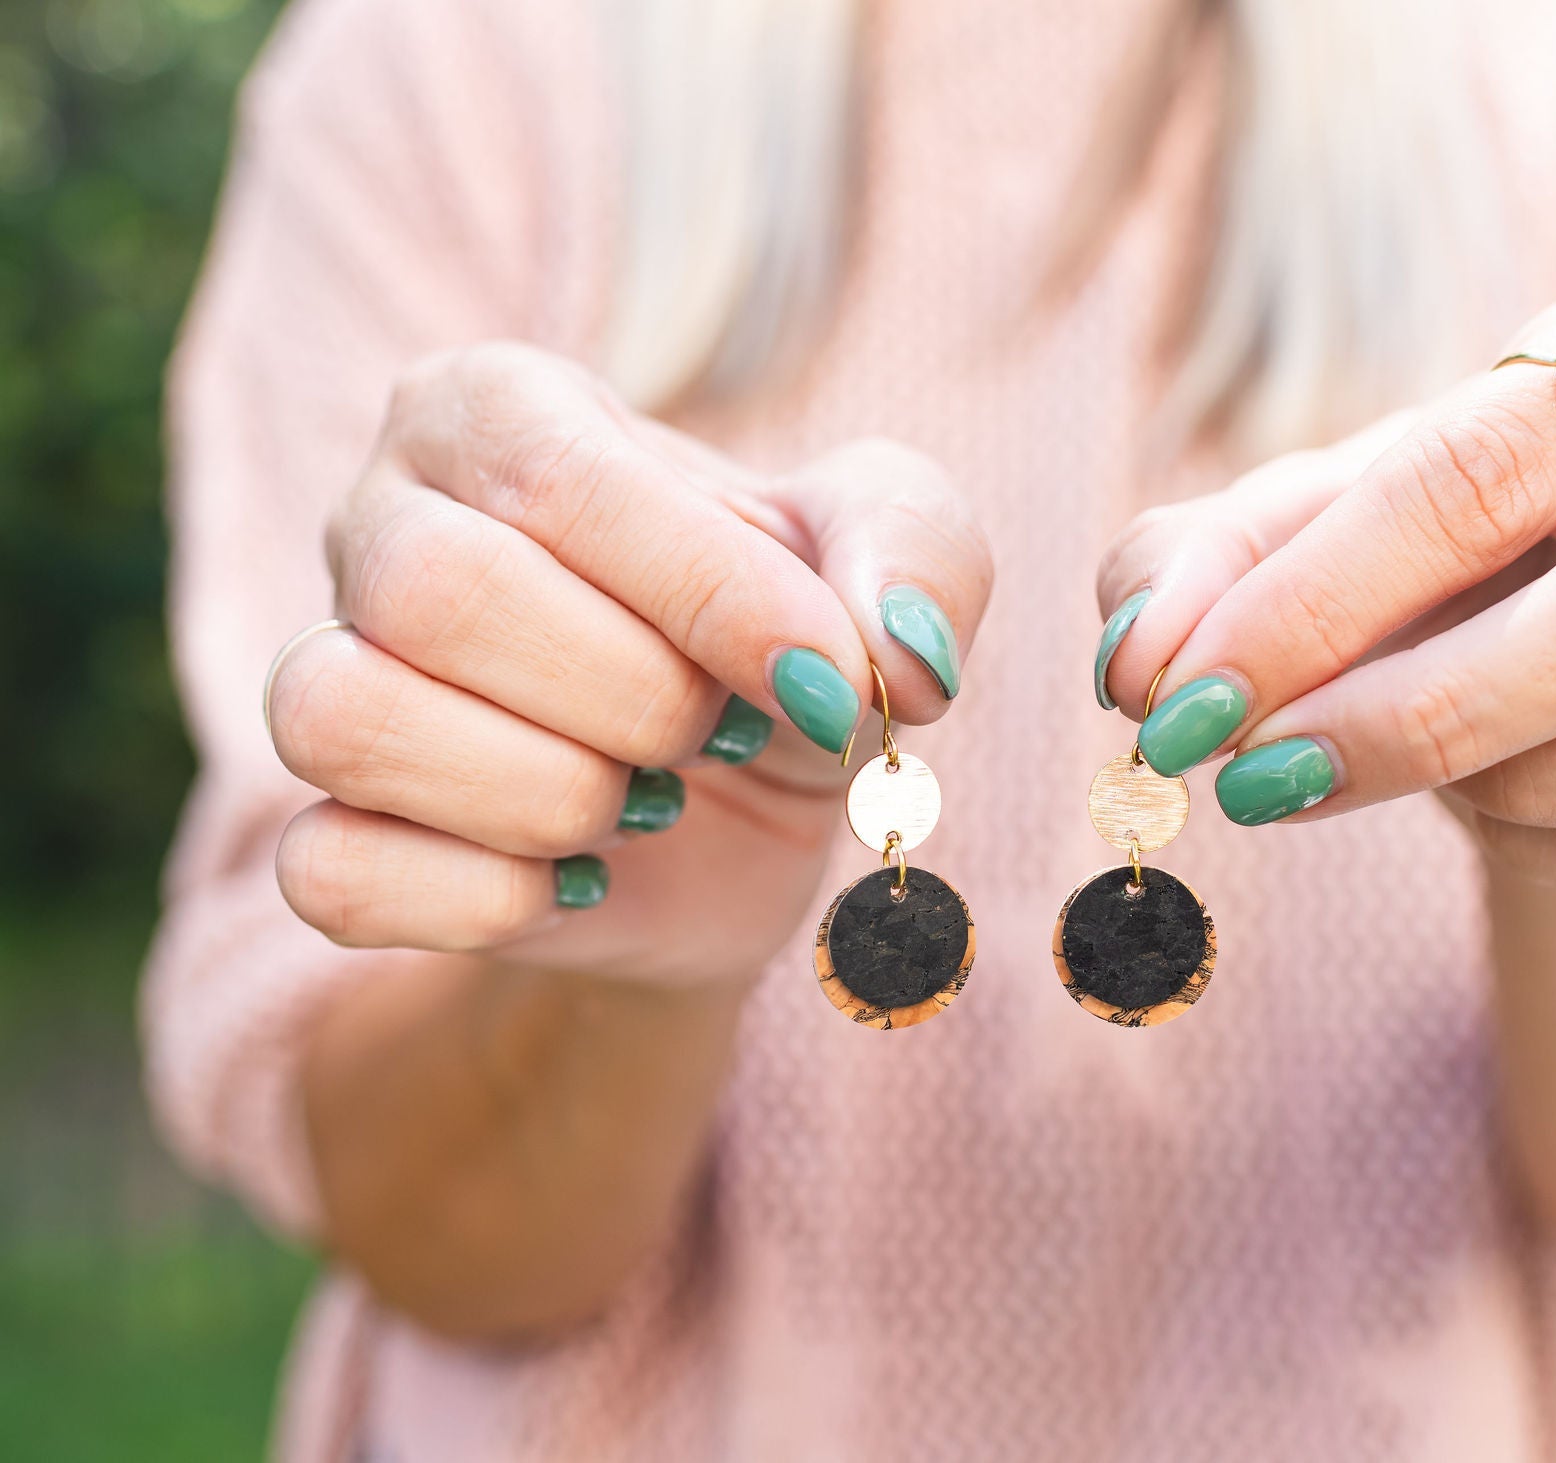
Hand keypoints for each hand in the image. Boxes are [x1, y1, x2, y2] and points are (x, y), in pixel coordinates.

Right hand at [265, 343, 990, 982]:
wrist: (749, 816)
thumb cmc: (799, 644)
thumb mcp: (897, 560)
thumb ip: (917, 556)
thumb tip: (892, 654)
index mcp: (499, 408)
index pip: (558, 477)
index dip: (708, 594)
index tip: (824, 678)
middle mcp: (383, 521)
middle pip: (438, 594)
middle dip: (633, 697)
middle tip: (718, 731)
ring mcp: (327, 674)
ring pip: (344, 718)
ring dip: (548, 794)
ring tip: (646, 797)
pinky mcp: (327, 833)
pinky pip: (329, 869)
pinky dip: (483, 897)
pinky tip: (580, 879)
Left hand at [1096, 273, 1555, 905]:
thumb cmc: (1428, 546)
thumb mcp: (1306, 522)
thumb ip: (1202, 566)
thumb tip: (1134, 664)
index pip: (1478, 467)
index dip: (1311, 599)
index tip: (1178, 702)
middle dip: (1417, 716)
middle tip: (1251, 779)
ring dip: (1510, 783)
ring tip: (1388, 766)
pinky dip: (1551, 845)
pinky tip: (1485, 801)